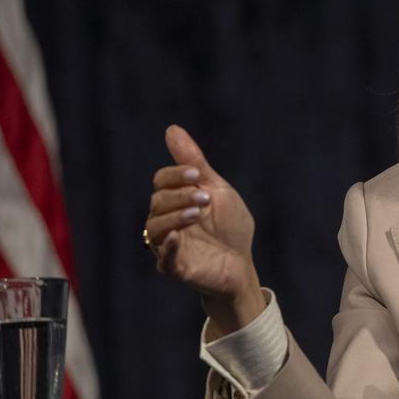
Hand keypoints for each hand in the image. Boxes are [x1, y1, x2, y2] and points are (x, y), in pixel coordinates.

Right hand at [145, 125, 264, 336]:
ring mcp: (168, 245)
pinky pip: (163, 259)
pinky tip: (177, 236)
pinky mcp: (176, 268)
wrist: (242, 263)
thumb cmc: (229, 226)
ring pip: (155, 228)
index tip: (194, 174)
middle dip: (180, 196)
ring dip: (174, 217)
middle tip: (204, 199)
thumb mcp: (216, 189)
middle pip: (158, 202)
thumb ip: (195, 163)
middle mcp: (166, 221)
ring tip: (197, 214)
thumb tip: (172, 129)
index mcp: (175, 201)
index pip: (161, 182)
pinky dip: (167, 247)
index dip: (175, 176)